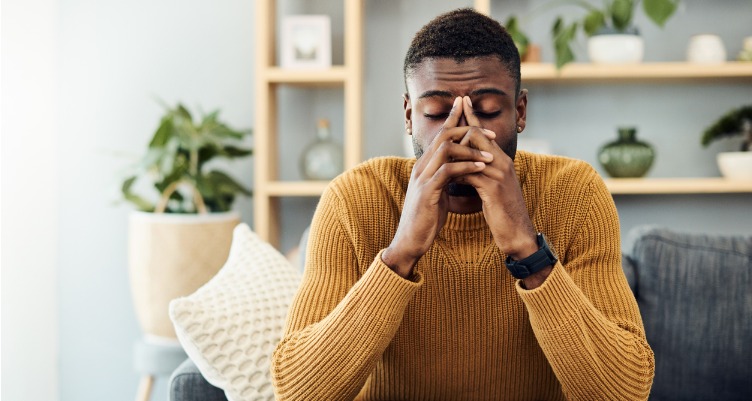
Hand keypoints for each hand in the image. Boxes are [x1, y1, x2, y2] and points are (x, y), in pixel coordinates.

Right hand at [383, 97, 494, 277]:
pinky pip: (447, 171)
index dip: (454, 119)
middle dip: (467, 129)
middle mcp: (421, 167)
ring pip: (445, 150)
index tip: (469, 108)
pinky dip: (466, 167)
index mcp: (424, 166)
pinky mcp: (427, 192)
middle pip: (443, 135)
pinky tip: (480, 168)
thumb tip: (457, 169)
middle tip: (490, 133)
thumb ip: (443, 178)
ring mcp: (422, 178)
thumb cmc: (426, 218)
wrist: (411, 240)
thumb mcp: (436, 192)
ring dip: (470, 149)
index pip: (440, 135)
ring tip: (490, 154)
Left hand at [453, 97, 538, 262]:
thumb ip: (480, 173)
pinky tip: (448, 176)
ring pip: (473, 151)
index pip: (485, 132)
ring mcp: (499, 174)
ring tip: (441, 150)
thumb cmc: (502, 211)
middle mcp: (502, 162)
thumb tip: (463, 165)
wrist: (517, 233)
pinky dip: (457, 173)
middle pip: (478, 134)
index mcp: (501, 161)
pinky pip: (470, 174)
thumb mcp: (491, 188)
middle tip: (449, 124)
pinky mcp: (494, 189)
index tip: (462, 102)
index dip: (473, 116)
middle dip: (460, 129)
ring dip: (455, 151)